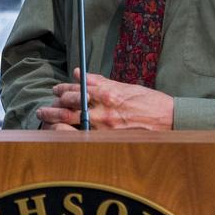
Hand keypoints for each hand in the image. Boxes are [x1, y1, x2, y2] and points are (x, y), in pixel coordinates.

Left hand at [35, 69, 174, 129]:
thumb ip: (100, 81)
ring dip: (56, 122)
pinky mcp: (110, 140)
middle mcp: (104, 110)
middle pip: (69, 107)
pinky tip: (61, 135)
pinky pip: (83, 138)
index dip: (63, 89)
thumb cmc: (150, 102)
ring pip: (72, 124)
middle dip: (52, 107)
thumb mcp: (125, 86)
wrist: (171, 120)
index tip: (55, 90)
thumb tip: (78, 74)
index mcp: (108, 93)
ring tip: (46, 121)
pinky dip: (69, 136)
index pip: (77, 90)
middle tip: (43, 108)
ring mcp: (106, 127)